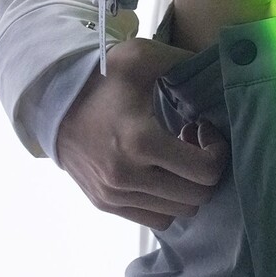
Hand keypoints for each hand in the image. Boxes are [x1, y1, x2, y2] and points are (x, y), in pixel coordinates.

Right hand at [54, 32, 228, 227]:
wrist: (51, 102)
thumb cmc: (101, 78)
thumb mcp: (142, 56)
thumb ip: (184, 58)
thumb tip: (224, 64)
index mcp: (140, 141)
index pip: (205, 171)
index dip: (217, 151)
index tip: (202, 127)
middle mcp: (128, 177)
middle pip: (196, 197)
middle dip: (205, 168)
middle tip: (191, 139)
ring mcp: (115, 196)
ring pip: (178, 213)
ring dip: (186, 186)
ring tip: (174, 156)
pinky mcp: (106, 205)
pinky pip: (156, 220)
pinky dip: (167, 202)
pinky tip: (158, 171)